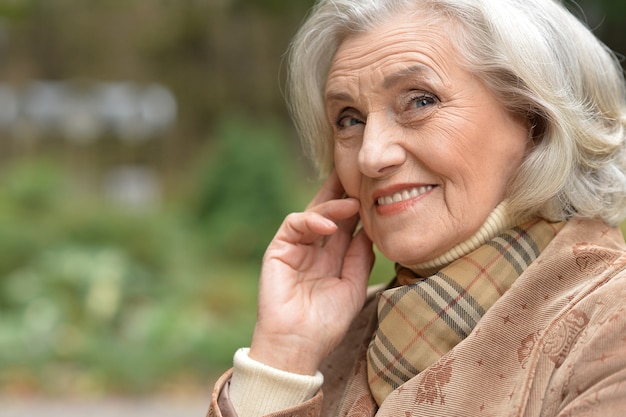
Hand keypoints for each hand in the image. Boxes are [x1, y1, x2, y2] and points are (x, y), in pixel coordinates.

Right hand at [249, 171, 374, 374]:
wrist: (299, 344)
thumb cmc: (327, 322)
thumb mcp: (353, 286)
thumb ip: (359, 257)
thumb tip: (369, 229)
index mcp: (332, 257)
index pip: (345, 223)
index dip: (357, 205)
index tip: (374, 188)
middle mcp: (314, 248)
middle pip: (328, 210)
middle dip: (342, 191)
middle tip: (358, 172)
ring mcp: (295, 247)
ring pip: (312, 213)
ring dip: (333, 206)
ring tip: (353, 204)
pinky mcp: (278, 250)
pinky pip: (294, 224)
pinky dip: (311, 220)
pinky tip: (329, 225)